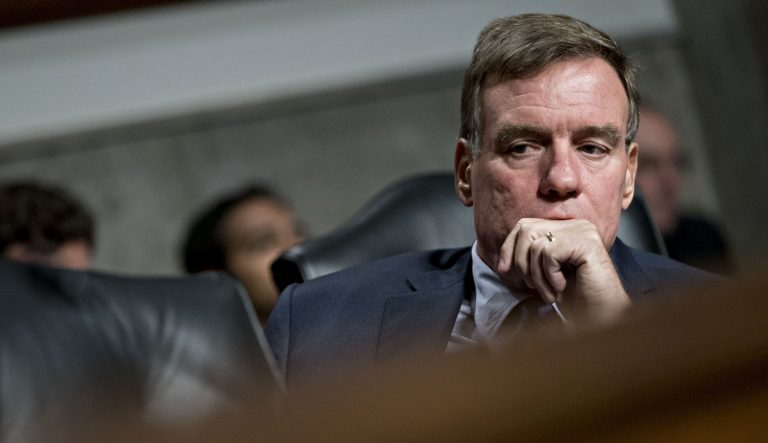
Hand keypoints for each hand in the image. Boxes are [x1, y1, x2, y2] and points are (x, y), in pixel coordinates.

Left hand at [496, 218, 630, 324]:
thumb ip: (529, 258)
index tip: (504, 270)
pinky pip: (550, 253)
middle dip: (521, 262)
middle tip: (531, 285)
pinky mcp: (587, 243)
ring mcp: (583, 231)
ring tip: (549, 292)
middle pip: (527, 230)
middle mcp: (576, 224)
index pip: (525, 224)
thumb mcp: (545, 274)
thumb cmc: (575, 298)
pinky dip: (549, 276)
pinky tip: (561, 287)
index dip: (508, 247)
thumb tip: (502, 260)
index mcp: (566, 228)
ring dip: (537, 276)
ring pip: (536, 245)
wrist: (601, 315)